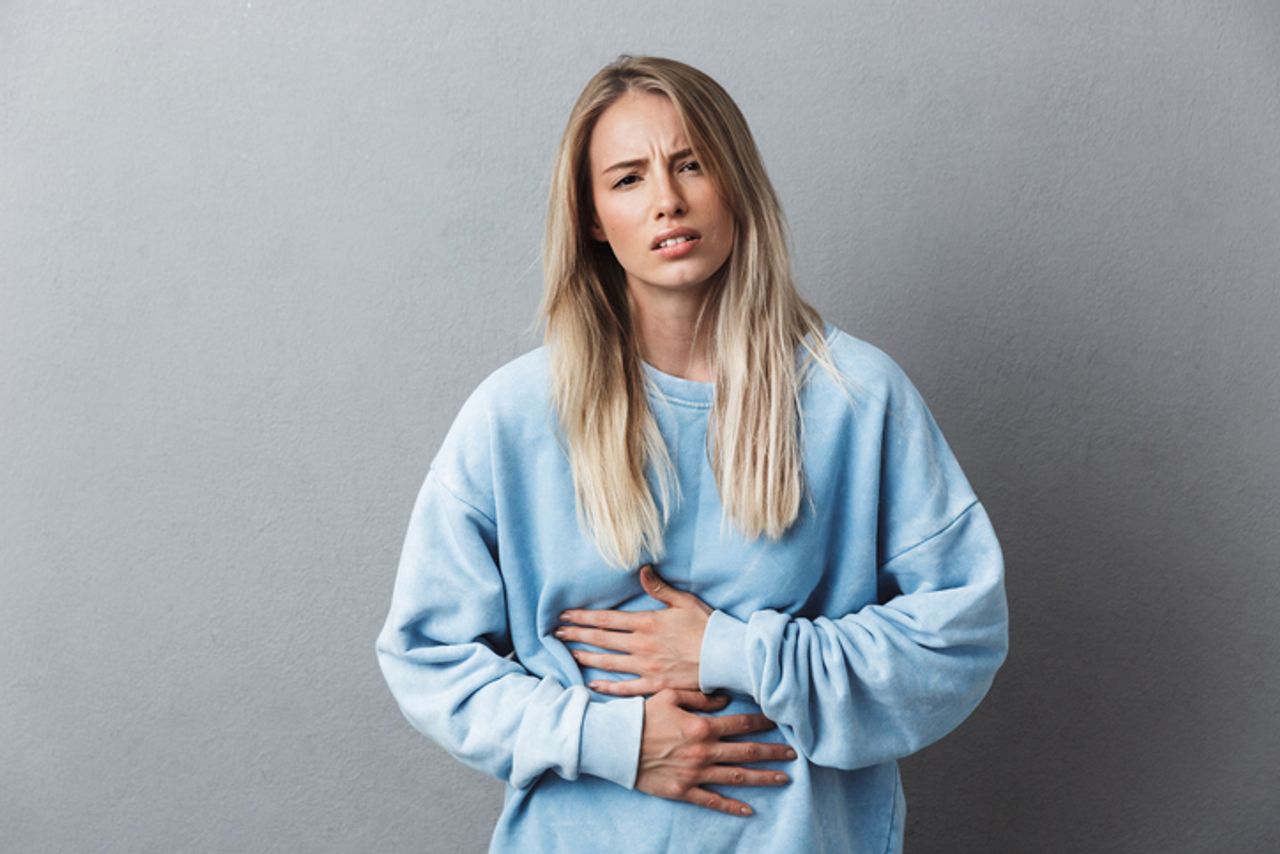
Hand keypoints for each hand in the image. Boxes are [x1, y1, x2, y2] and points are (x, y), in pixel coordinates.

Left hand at [557, 564, 711, 694]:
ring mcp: (647, 667)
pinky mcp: (655, 685)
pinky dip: (608, 686)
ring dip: (587, 657)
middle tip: (556, 634)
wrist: (726, 657)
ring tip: (569, 653)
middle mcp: (642, 645)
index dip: (583, 617)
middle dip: (577, 635)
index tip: (565, 616)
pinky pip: (626, 688)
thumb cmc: (707, 626)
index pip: (607, 619)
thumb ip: (659, 587)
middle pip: (602, 639)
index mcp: (647, 623)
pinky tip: (593, 684)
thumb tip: (641, 570)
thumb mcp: (684, 601)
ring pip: (609, 662)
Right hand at [636, 689, 794, 816]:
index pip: (740, 724)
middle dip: (772, 752)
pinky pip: (712, 801)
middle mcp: (704, 751)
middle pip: (746, 752)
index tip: (779, 722)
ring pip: (737, 777)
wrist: (615, 744)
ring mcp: (695, 773)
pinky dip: (732, 806)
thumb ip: (700, 697)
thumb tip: (725, 698)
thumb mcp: (669, 696)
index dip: (762, 723)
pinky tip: (749, 810)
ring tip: (784, 778)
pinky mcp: (684, 790)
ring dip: (763, 777)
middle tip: (793, 753)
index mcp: (702, 726)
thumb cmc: (642, 716)